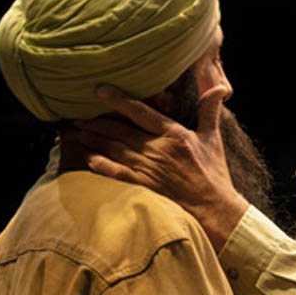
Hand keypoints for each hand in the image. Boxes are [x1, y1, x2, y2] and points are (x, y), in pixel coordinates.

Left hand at [69, 84, 248, 249]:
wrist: (213, 207)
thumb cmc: (214, 172)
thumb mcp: (213, 138)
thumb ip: (210, 110)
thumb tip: (219, 88)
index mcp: (174, 134)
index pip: (141, 112)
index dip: (119, 100)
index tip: (100, 90)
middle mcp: (157, 150)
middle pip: (121, 130)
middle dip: (97, 121)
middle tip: (77, 113)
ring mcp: (149, 168)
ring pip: (116, 149)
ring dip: (94, 140)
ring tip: (76, 131)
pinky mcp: (145, 185)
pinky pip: (118, 173)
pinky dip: (102, 165)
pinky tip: (87, 158)